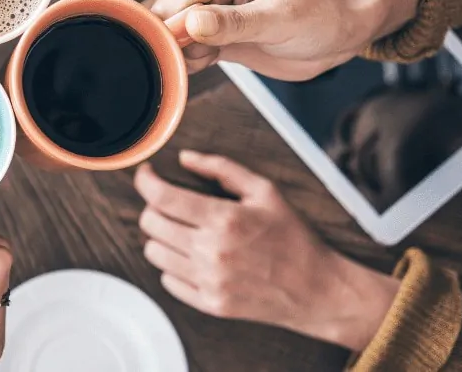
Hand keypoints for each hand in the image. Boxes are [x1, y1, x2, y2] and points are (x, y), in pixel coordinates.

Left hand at [134, 151, 398, 350]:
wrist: (315, 289)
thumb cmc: (292, 237)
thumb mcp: (265, 191)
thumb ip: (222, 168)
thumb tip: (185, 158)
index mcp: (224, 219)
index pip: (161, 197)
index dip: (145, 181)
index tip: (147, 175)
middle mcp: (211, 251)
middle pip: (150, 223)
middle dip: (154, 207)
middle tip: (169, 204)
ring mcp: (208, 281)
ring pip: (153, 252)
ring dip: (161, 237)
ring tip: (183, 231)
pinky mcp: (209, 304)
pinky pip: (167, 281)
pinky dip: (172, 266)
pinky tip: (192, 257)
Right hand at [150, 0, 420, 80]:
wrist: (341, 32)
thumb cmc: (320, 17)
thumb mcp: (280, 20)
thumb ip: (233, 23)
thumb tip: (191, 23)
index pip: (173, 2)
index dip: (171, 32)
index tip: (188, 55)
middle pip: (162, 19)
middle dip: (172, 46)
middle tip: (206, 58)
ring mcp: (206, 10)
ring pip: (167, 36)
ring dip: (180, 56)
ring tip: (213, 58)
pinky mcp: (211, 33)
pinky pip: (182, 49)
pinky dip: (188, 62)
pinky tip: (211, 62)